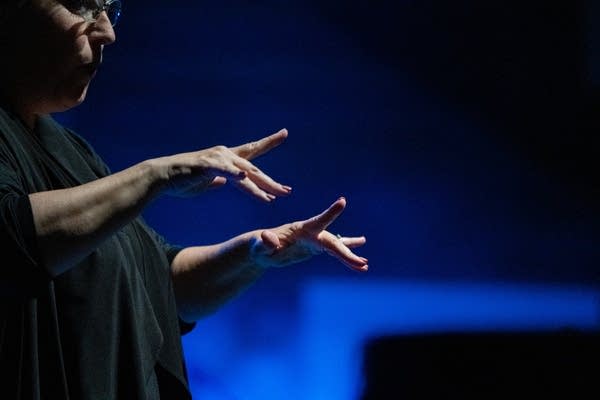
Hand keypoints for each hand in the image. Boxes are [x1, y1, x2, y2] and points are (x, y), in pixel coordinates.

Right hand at [164, 129, 291, 201]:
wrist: (162, 177)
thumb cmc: (182, 181)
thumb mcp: (206, 183)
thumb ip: (218, 181)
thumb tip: (225, 182)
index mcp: (226, 158)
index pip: (252, 150)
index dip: (269, 142)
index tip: (284, 133)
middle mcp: (225, 154)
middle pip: (254, 169)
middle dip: (271, 182)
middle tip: (288, 191)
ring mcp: (217, 159)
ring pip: (244, 174)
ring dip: (260, 186)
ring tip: (274, 196)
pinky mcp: (206, 166)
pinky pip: (225, 171)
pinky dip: (235, 175)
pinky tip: (245, 178)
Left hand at [250, 197, 367, 271]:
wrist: (262, 248)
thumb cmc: (259, 246)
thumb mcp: (260, 245)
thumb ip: (266, 241)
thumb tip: (268, 238)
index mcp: (301, 230)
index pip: (318, 221)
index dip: (331, 213)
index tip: (343, 201)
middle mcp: (311, 233)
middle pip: (332, 243)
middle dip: (346, 253)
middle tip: (361, 264)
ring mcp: (315, 240)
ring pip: (336, 247)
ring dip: (350, 255)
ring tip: (365, 265)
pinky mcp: (315, 248)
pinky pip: (334, 251)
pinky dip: (346, 256)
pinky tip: (361, 261)